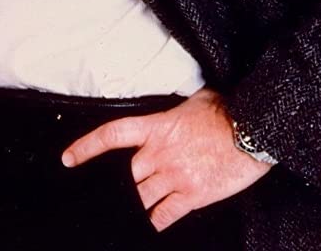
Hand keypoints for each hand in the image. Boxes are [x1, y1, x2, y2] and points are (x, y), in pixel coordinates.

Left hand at [61, 88, 271, 230]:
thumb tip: (171, 111)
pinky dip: (158, 219)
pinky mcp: (193, 195)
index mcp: (156, 126)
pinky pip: (165, 214)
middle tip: (144, 178)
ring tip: (151, 197)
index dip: (86, 147)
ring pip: (143, 196)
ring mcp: (175, 175)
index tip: (68, 158)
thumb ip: (172, 111)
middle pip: (130, 174)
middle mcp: (160, 153)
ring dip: (144, 199)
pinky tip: (157, 220)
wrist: (253, 131)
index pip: (112, 135)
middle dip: (134, 179)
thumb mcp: (192, 100)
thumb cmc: (226, 111)